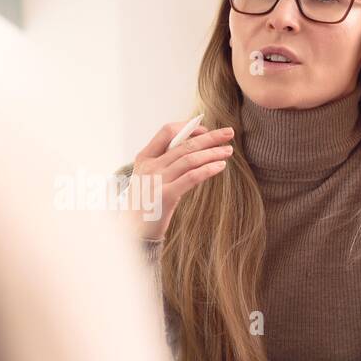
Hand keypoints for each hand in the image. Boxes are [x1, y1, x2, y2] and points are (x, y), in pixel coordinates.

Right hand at [128, 120, 233, 241]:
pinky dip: (208, 169)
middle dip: (209, 137)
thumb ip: (168, 164)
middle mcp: (150, 166)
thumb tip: (199, 153)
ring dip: (212, 153)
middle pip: (184, 144)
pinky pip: (191, 177)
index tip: (206, 130)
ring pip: (190, 159)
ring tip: (228, 151)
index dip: (189, 128)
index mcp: (144, 157)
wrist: (132, 231)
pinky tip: (220, 166)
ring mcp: (157, 180)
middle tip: (229, 133)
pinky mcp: (166, 196)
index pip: (167, 131)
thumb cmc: (145, 203)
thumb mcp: (150, 178)